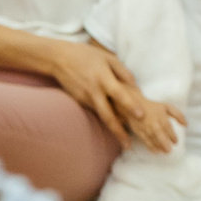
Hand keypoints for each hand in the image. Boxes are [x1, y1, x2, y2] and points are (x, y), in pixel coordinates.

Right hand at [43, 39, 160, 150]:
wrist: (59, 59)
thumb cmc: (86, 55)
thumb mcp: (107, 58)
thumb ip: (123, 72)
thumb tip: (136, 86)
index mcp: (103, 78)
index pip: (119, 94)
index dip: (130, 105)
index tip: (141, 116)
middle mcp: (94, 91)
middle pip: (108, 116)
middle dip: (119, 132)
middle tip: (128, 145)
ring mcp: (85, 98)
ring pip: (102, 116)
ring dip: (114, 128)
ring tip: (125, 140)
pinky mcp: (80, 101)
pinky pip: (96, 110)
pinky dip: (106, 116)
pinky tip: (115, 122)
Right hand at [121, 95, 185, 157]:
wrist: (134, 105)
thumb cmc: (154, 107)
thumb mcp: (167, 107)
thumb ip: (178, 115)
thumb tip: (186, 125)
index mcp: (160, 115)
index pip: (167, 127)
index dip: (172, 135)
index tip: (175, 142)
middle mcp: (152, 122)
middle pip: (158, 133)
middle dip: (164, 142)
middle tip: (169, 150)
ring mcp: (144, 127)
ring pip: (151, 138)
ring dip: (158, 146)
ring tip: (164, 152)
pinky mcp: (138, 131)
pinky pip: (144, 139)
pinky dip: (149, 146)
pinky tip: (155, 151)